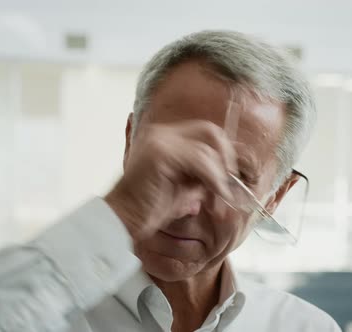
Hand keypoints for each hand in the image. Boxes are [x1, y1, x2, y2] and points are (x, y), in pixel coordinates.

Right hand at [105, 120, 236, 241]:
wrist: (122, 220)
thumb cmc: (149, 208)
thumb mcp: (184, 187)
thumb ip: (202, 176)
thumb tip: (228, 176)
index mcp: (165, 137)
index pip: (206, 131)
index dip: (223, 153)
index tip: (229, 178)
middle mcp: (162, 132)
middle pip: (211, 131)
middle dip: (226, 158)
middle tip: (228, 185)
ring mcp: (160, 140)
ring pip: (208, 149)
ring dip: (220, 177)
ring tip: (220, 200)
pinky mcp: (161, 153)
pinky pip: (200, 161)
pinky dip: (213, 181)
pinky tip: (213, 199)